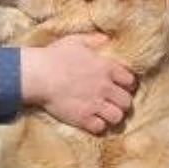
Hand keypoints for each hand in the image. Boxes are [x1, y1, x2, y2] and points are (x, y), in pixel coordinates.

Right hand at [21, 33, 135, 134]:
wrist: (37, 75)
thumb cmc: (55, 56)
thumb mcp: (77, 41)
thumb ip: (96, 40)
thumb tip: (108, 40)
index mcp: (107, 68)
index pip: (131, 81)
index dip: (127, 85)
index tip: (120, 86)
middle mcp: (105, 87)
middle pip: (127, 102)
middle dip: (121, 102)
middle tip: (112, 101)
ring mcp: (95, 104)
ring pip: (117, 117)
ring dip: (112, 116)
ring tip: (104, 113)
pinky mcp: (83, 118)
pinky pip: (100, 128)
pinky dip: (97, 126)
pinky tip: (91, 120)